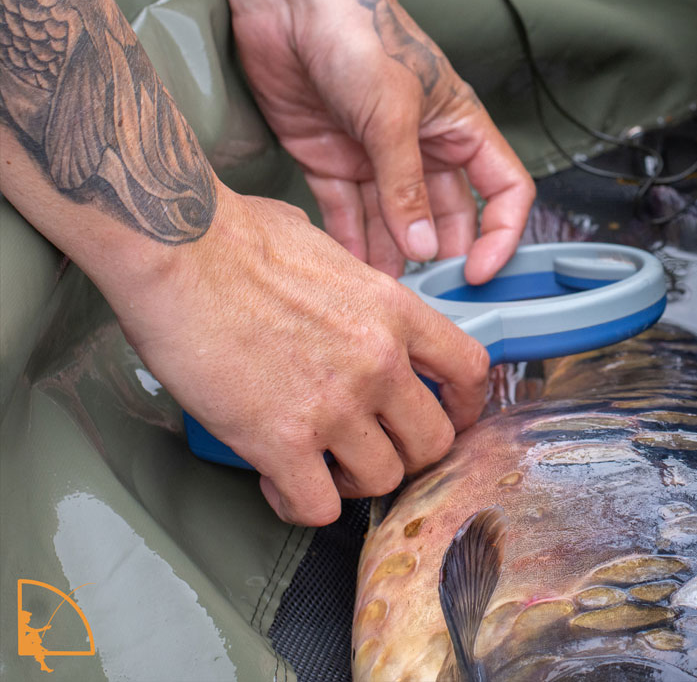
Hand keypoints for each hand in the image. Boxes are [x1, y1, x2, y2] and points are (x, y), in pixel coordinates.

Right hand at [115, 187, 489, 524]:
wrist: (176, 251)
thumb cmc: (234, 237)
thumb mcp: (326, 248)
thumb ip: (357, 288)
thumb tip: (350, 296)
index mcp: (395, 312)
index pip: (470, 371)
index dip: (466, 406)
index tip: (449, 416)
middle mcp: (379, 362)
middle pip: (434, 441)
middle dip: (407, 453)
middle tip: (373, 449)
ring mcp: (335, 405)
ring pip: (382, 481)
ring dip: (354, 482)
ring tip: (319, 465)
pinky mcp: (281, 441)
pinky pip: (318, 507)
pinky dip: (300, 504)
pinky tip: (278, 482)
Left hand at [216, 0, 534, 281]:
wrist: (288, 4)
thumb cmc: (356, 30)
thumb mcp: (393, 114)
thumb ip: (407, 186)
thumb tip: (423, 246)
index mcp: (459, 127)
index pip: (503, 190)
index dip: (501, 233)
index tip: (481, 270)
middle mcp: (423, 146)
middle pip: (447, 216)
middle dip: (441, 255)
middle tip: (431, 293)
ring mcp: (377, 157)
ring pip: (395, 222)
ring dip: (392, 256)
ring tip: (387, 292)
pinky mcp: (333, 161)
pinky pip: (348, 213)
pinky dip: (350, 242)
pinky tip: (352, 269)